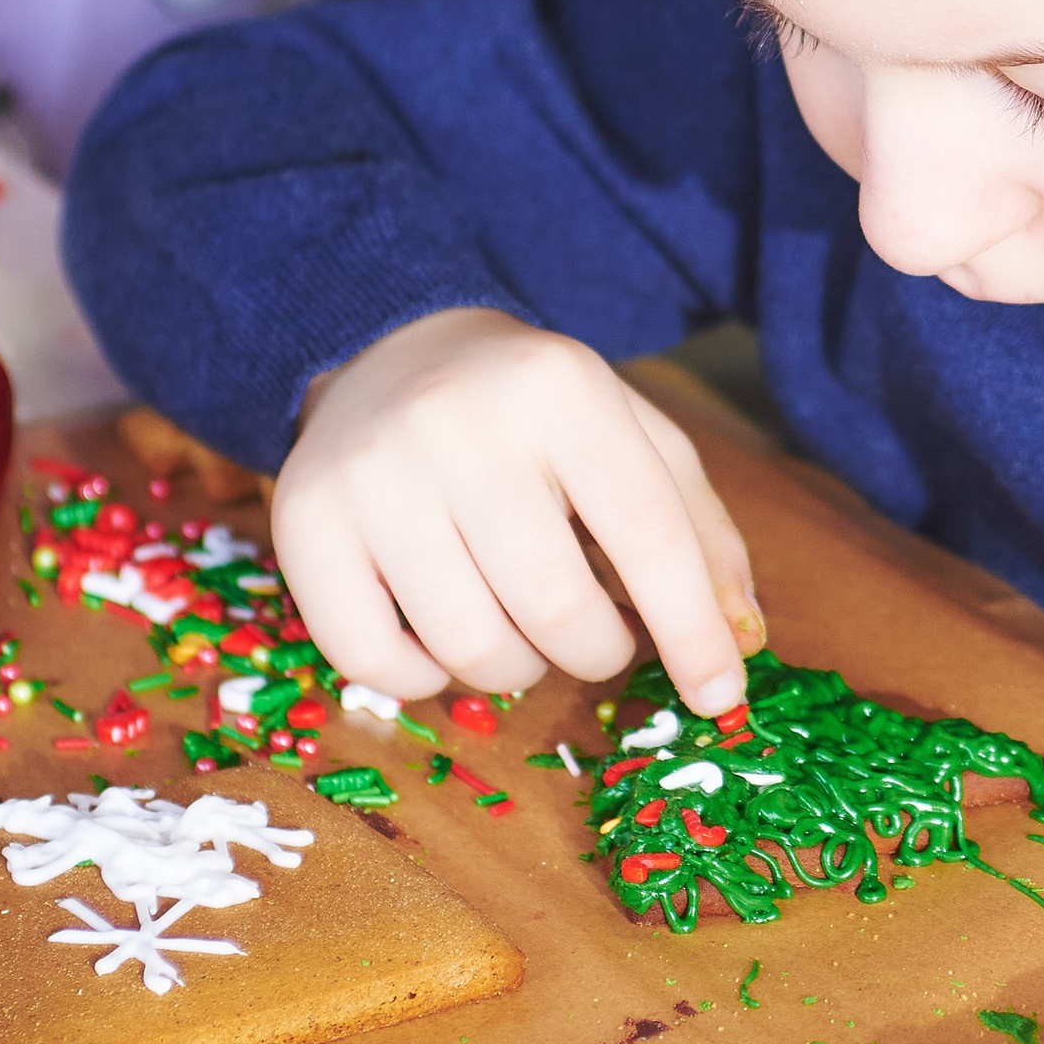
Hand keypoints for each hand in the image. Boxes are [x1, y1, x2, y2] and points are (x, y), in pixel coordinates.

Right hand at [271, 309, 762, 715]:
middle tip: (597, 635)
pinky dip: (424, 676)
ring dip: (517, 669)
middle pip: (557, 608)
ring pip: (471, 647)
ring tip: (521, 625)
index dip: (692, 629)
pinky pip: (375, 660)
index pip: (647, 535)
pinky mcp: (303, 522)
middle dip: (597, 651)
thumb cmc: (538, 418)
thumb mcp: (635, 441)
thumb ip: (699, 536)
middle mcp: (459, 422)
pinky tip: (443, 631)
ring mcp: (371, 473)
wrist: (393, 350)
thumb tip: (740, 644)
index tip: (719, 693)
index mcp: (563, 389)